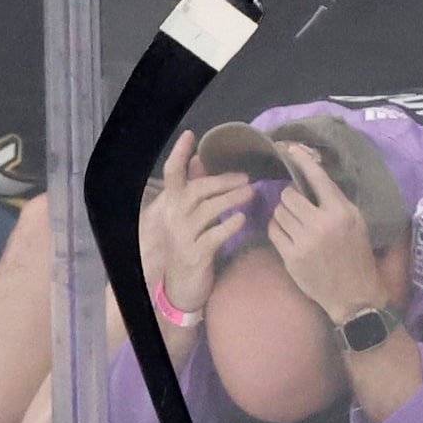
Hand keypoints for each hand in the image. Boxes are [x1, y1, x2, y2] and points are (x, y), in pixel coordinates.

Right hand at [159, 129, 253, 317]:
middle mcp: (174, 218)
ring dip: (232, 199)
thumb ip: (193, 189)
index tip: (190, 134)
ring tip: (251, 193)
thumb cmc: (189, 247)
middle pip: (198, 190)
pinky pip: (215, 235)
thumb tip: (199, 160)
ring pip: (209, 210)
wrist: (182, 288)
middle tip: (247, 177)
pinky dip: (230, 225)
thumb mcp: (188, 217)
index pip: (171, 174)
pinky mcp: (196, 255)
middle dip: (223, 181)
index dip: (179, 154)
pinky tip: (242, 219)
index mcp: (171, 205)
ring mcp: (183, 237)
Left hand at [267, 144, 387, 323]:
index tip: (290, 149)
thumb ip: (335, 200)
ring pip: (279, 212)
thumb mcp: (356, 222)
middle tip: (298, 208)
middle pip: (289, 195)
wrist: (354, 297)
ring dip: (283, 214)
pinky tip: (287, 235)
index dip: (301, 159)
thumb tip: (313, 173)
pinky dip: (277, 229)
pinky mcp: (292, 258)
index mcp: (341, 212)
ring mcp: (305, 242)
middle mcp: (322, 224)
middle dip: (291, 199)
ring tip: (295, 224)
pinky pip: (273, 231)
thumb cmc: (357, 257)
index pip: (316, 176)